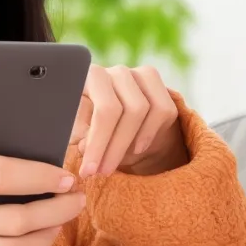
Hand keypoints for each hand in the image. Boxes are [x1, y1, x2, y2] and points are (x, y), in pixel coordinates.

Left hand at [70, 64, 188, 177]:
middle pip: (119, 109)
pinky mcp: (156, 83)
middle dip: (111, 148)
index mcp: (89, 79)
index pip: (101, 108)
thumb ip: (83, 138)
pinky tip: (137, 148)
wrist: (123, 125)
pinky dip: (150, 133)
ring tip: (115, 164)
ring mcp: (137, 74)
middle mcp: (114, 72)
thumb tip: (85, 147)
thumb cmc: (95, 129)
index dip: (97, 142)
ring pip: (142, 109)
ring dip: (129, 144)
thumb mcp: (82, 134)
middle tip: (102, 173)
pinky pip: (163, 110)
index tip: (89, 170)